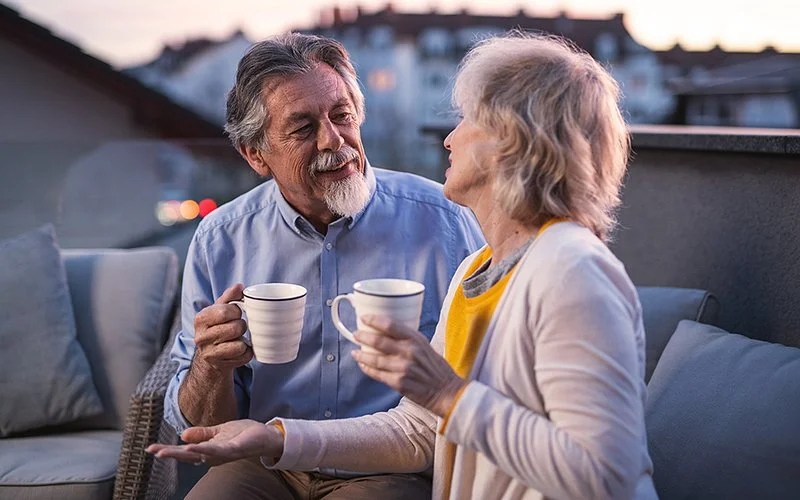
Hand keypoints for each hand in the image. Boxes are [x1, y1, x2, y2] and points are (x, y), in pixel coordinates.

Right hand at [146, 419, 283, 465]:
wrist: (264, 436)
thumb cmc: (242, 434)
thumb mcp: (218, 431)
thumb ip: (202, 434)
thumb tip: (183, 435)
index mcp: (208, 449)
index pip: (185, 451)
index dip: (168, 450)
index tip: (150, 448)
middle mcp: (213, 455)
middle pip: (188, 455)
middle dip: (170, 454)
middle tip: (152, 451)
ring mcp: (223, 453)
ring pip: (199, 454)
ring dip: (182, 453)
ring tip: (165, 452)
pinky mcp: (234, 449)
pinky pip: (217, 450)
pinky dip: (204, 450)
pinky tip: (193, 448)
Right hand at [193, 284, 251, 372]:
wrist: (211, 355)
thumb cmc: (218, 327)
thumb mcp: (220, 309)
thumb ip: (229, 297)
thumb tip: (239, 286)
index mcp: (201, 319)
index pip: (225, 312)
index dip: (236, 311)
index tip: (236, 313)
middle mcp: (201, 337)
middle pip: (235, 328)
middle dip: (241, 325)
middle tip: (238, 326)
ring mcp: (210, 352)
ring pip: (239, 343)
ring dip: (243, 339)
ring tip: (238, 337)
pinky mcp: (220, 364)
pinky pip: (244, 355)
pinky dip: (246, 351)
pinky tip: (240, 348)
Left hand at [352, 315, 466, 417]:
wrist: (446, 392)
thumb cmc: (436, 368)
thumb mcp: (425, 346)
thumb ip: (408, 339)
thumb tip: (386, 331)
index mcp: (416, 339)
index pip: (390, 324)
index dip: (374, 320)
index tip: (364, 318)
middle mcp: (409, 352)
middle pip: (378, 340)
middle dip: (363, 336)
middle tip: (356, 335)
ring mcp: (402, 368)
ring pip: (374, 359)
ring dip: (361, 355)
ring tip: (355, 352)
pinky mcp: (399, 383)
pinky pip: (377, 374)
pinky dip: (368, 369)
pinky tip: (363, 366)